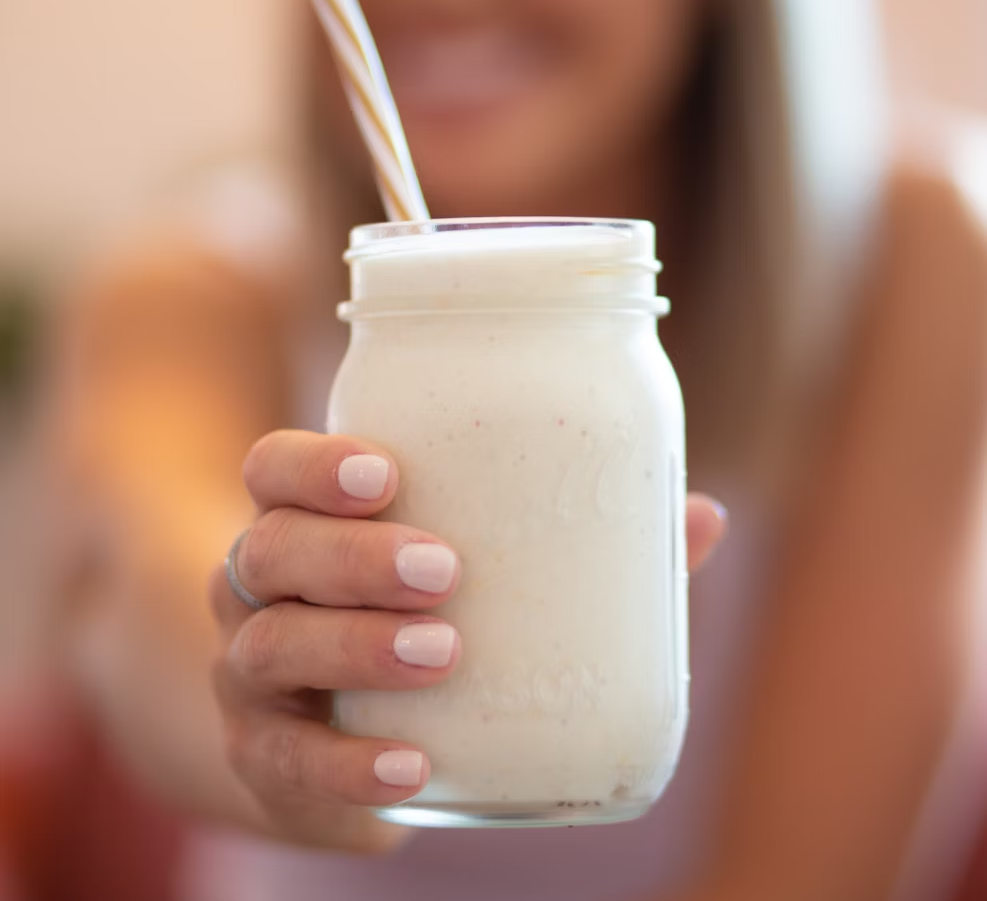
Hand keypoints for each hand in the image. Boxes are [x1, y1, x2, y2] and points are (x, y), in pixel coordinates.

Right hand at [209, 430, 726, 850]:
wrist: (333, 740)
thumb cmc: (416, 624)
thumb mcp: (475, 578)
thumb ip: (582, 549)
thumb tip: (702, 516)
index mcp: (310, 524)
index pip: (272, 468)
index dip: (312, 464)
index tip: (386, 473)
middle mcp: (262, 591)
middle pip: (270, 550)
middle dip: (352, 555)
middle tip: (443, 568)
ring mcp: (252, 677)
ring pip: (268, 645)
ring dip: (354, 646)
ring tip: (442, 651)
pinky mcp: (266, 758)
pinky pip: (286, 762)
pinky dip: (345, 764)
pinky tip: (412, 764)